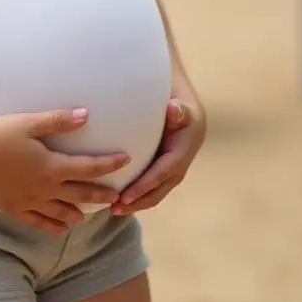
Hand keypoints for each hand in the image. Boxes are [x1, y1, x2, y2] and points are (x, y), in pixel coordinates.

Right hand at [0, 109, 131, 233]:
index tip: (126, 160)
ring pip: (60, 212)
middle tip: (117, 198)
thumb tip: (86, 115)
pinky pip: (38, 222)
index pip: (89, 167)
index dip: (109, 164)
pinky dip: (52, 226)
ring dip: (78, 213)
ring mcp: (29, 201)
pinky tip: (61, 229)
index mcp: (51, 166)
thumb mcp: (29, 122)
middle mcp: (44, 188)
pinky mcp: (13, 208)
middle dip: (101, 195)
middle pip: (80, 194)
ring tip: (89, 215)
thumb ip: (59, 121)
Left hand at [110, 86, 206, 215]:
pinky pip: (155, 183)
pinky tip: (120, 198)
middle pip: (163, 186)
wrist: (180, 93)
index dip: (147, 184)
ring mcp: (177, 163)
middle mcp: (184, 157)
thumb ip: (178, 107)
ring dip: (139, 201)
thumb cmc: (173, 92)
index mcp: (186, 144)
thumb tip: (174, 110)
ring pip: (159, 189)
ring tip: (114, 209)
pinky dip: (140, 193)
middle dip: (141, 200)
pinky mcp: (168, 164)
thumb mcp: (178, 97)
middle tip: (116, 208)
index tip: (126, 196)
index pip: (165, 170)